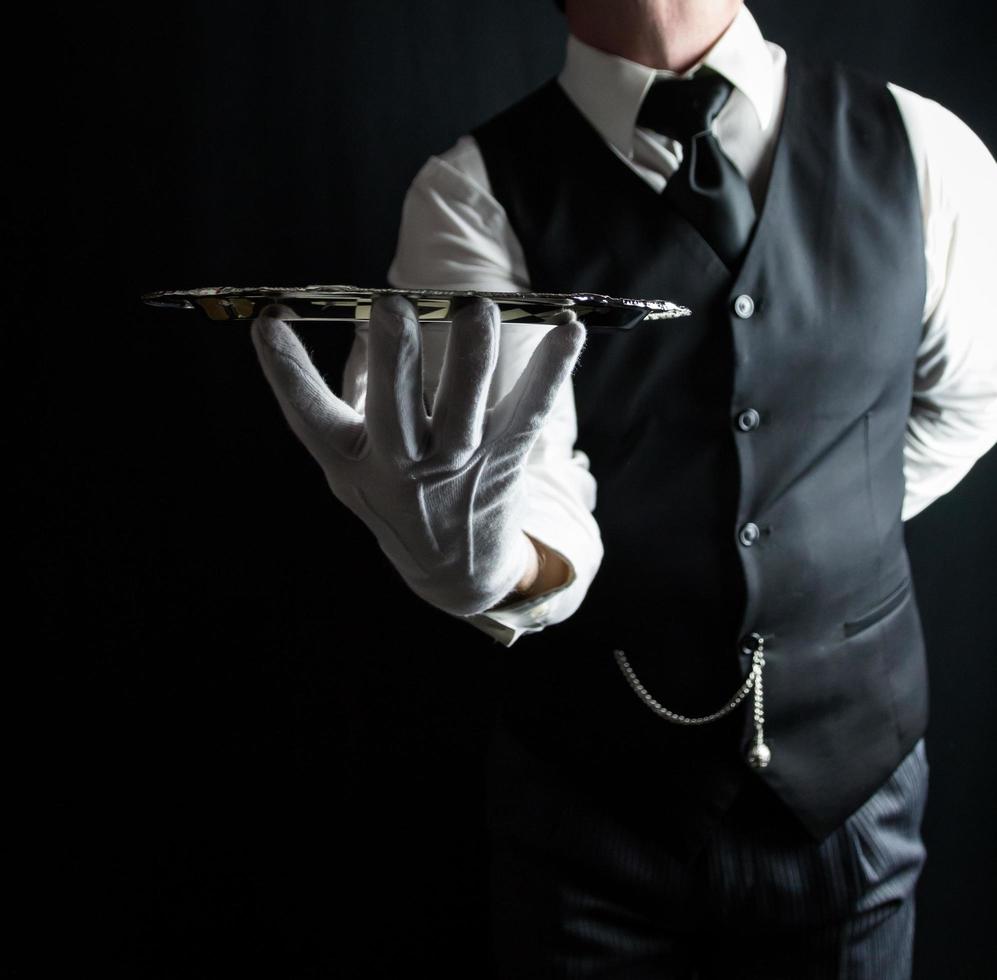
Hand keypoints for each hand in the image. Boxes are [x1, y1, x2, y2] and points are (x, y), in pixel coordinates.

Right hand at [251, 294, 585, 616]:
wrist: (454, 569)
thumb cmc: (395, 498)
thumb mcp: (351, 468)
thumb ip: (335, 406)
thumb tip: (324, 321)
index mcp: (354, 463)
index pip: (309, 415)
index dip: (284, 369)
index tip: (269, 321)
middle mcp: (403, 465)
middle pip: (393, 406)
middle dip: (394, 356)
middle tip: (393, 307)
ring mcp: (458, 463)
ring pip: (465, 405)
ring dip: (472, 355)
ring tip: (477, 310)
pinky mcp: (505, 459)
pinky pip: (531, 411)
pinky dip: (552, 370)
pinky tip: (569, 331)